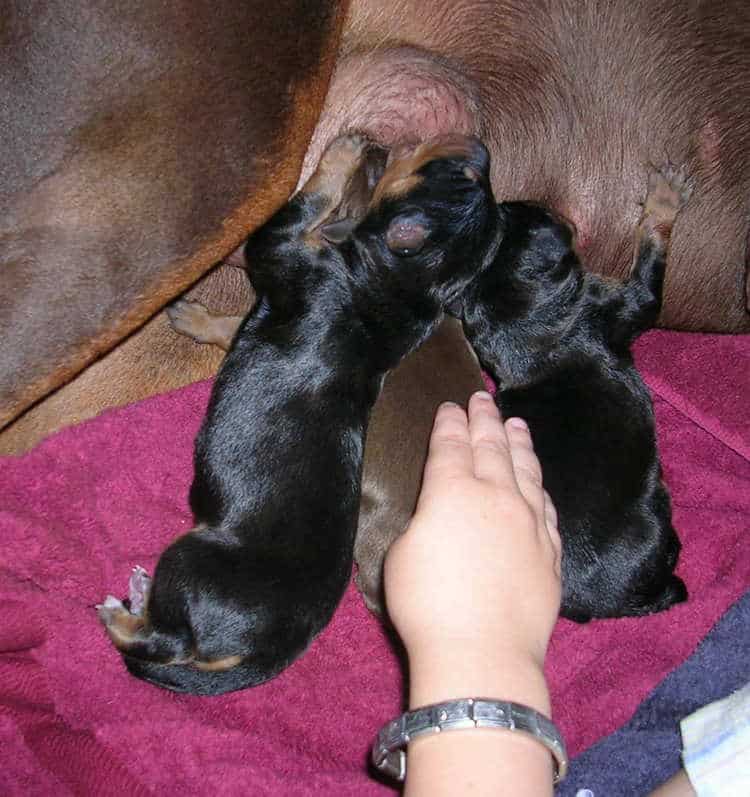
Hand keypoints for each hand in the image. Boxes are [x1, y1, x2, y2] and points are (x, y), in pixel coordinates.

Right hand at [384, 391, 561, 709]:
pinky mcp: (550, 550)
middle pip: (492, 446)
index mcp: (453, 493)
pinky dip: (539, 487)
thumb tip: (440, 510)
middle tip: (482, 398)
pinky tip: (537, 482)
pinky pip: (547, 507)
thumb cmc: (428, 605)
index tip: (450, 406)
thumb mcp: (401, 554)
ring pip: (526, 470)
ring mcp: (529, 522)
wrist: (482, 652)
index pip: (451, 446)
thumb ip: (424, 520)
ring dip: (518, 442)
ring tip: (516, 423)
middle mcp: (496, 497)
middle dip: (485, 418)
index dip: (449, 422)